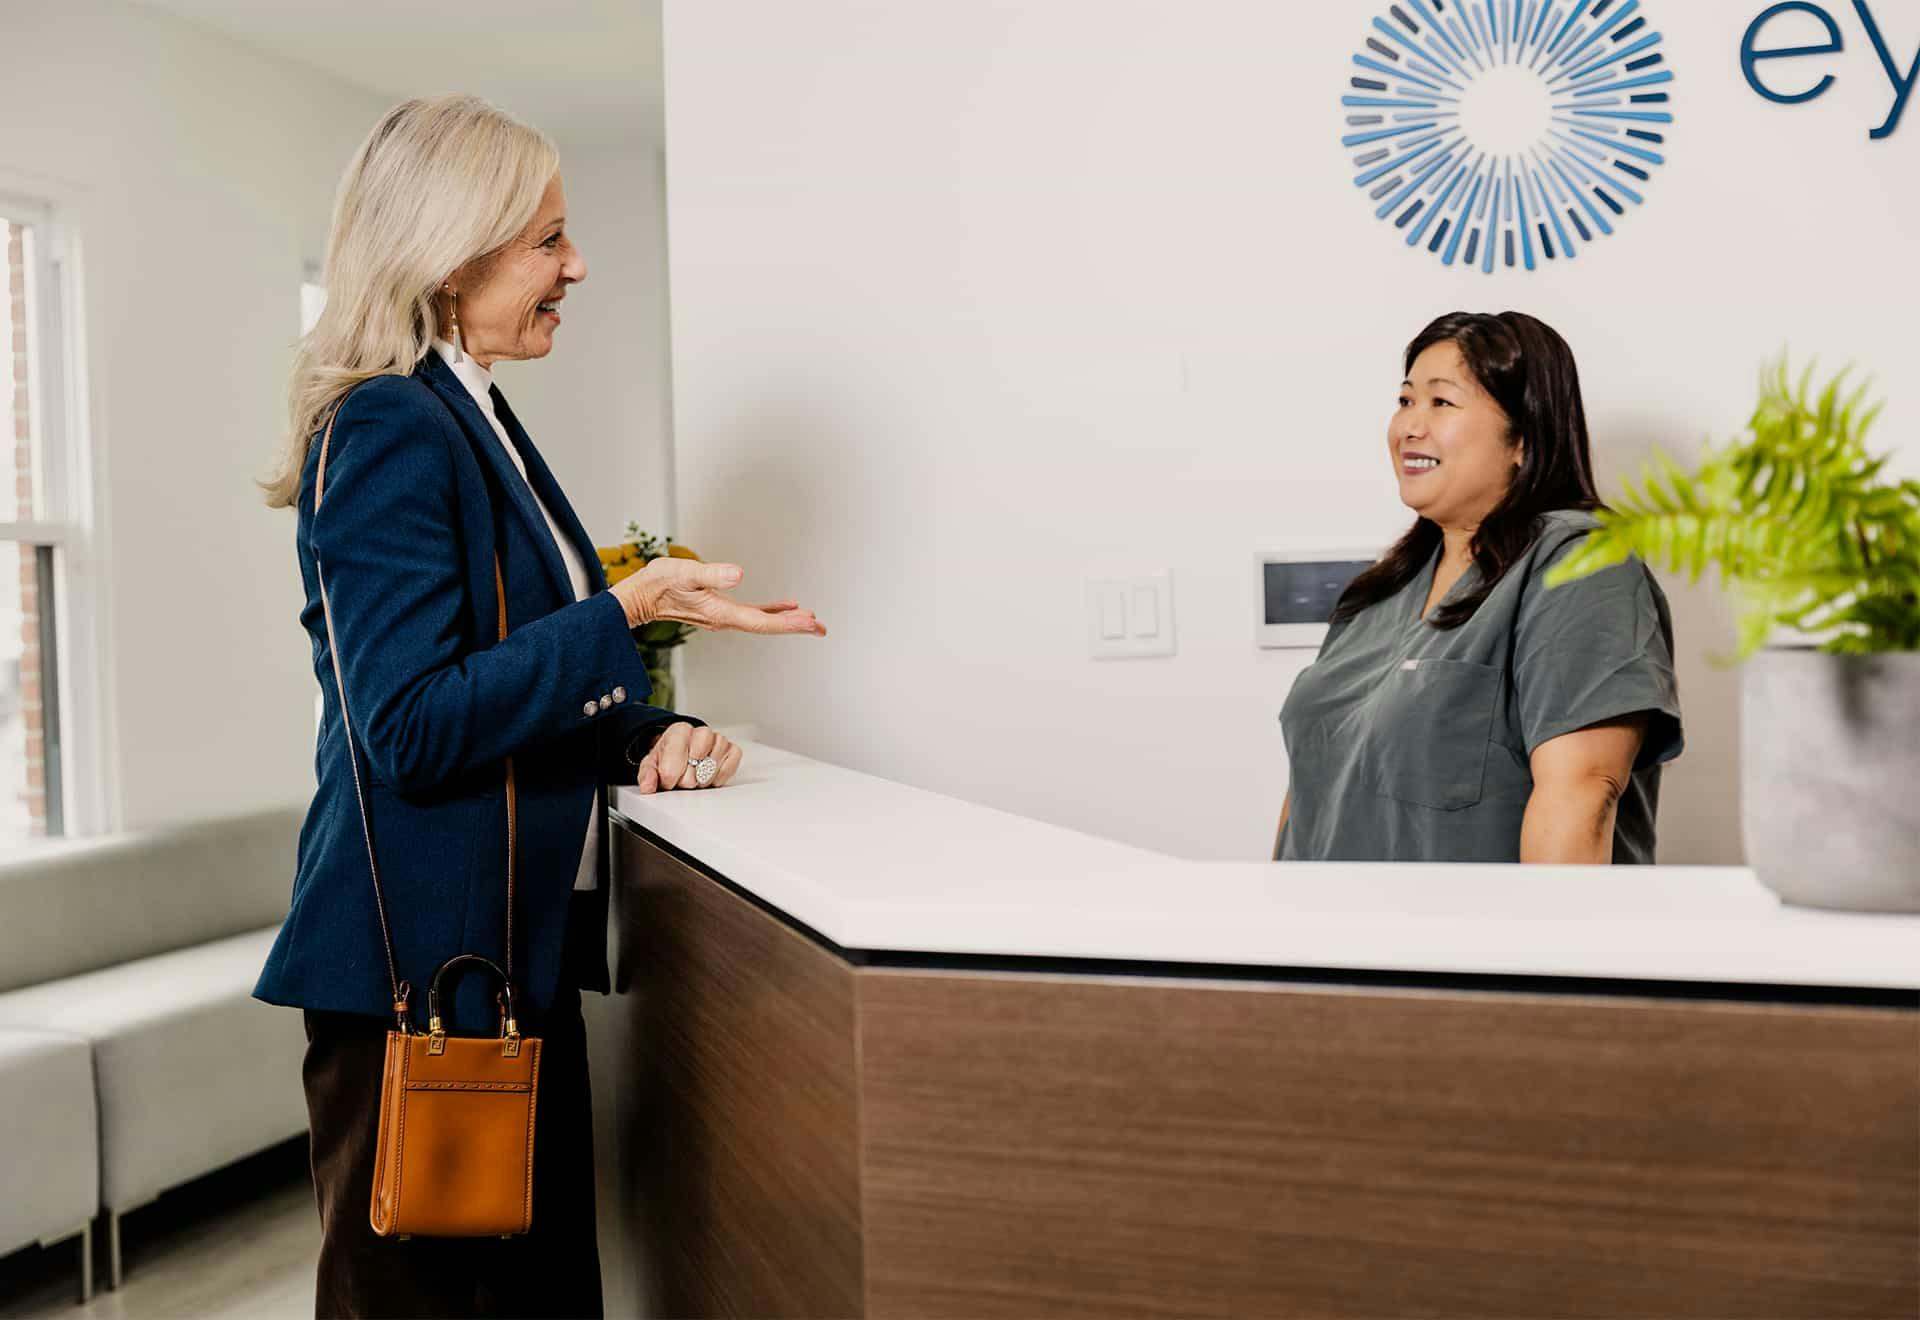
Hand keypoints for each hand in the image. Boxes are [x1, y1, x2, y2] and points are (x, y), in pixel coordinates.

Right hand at [611, 559, 825, 636]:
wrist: (638, 596)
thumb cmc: (658, 583)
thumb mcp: (684, 573)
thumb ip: (711, 574)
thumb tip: (739, 574)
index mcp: (720, 613)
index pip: (761, 621)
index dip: (787, 622)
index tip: (810, 621)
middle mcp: (725, 619)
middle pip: (766, 626)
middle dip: (795, 627)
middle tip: (822, 627)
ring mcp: (722, 616)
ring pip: (762, 621)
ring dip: (787, 621)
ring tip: (811, 621)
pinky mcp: (719, 609)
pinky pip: (752, 613)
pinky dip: (771, 611)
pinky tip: (785, 607)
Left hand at [634, 722, 741, 794]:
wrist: (684, 749)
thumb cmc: (669, 756)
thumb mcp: (652, 764)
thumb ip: (647, 775)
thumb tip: (647, 787)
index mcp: (679, 731)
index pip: (674, 766)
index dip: (669, 779)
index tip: (668, 780)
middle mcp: (701, 732)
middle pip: (694, 770)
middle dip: (686, 780)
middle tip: (682, 778)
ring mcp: (719, 740)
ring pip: (711, 769)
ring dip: (702, 779)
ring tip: (695, 774)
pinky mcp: (732, 750)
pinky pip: (729, 768)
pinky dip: (718, 777)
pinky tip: (709, 774)